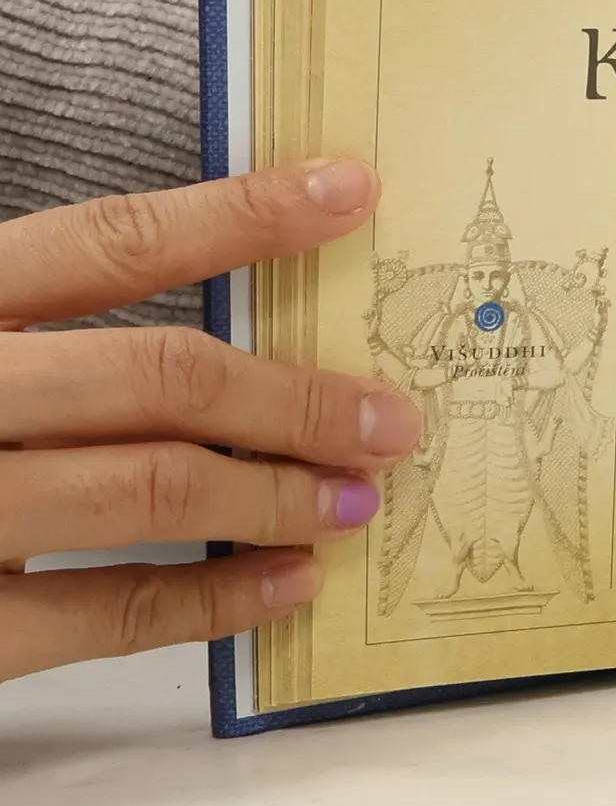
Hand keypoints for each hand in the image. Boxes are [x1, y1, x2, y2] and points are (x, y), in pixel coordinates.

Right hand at [0, 162, 418, 681]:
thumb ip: (36, 329)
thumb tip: (213, 337)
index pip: (106, 243)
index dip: (240, 216)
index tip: (350, 193)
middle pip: (155, 374)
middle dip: (294, 396)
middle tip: (389, 418)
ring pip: (148, 486)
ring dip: (275, 490)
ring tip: (356, 499)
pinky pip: (105, 613)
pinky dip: (213, 597)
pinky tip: (289, 582)